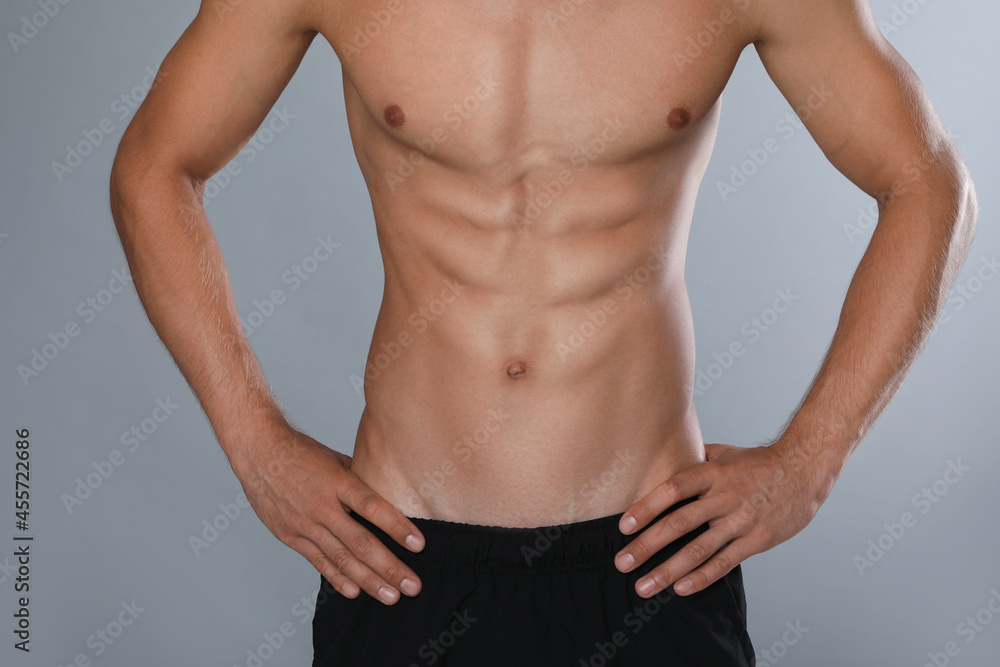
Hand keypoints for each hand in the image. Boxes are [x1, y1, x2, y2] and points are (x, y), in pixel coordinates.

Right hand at [232, 421, 424, 604]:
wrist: (259, 453)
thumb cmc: (303, 452)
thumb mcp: (337, 459)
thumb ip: (361, 480)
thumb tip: (389, 495)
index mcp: (338, 481)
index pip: (372, 507)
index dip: (397, 527)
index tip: (419, 545)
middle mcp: (322, 506)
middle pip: (360, 542)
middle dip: (389, 567)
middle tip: (413, 586)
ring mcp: (305, 524)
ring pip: (341, 558)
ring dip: (369, 581)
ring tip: (391, 596)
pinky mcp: (291, 536)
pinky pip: (318, 561)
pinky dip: (338, 578)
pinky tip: (355, 592)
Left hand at [614, 441, 831, 597]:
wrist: (804, 470)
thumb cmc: (756, 462)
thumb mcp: (723, 452)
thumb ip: (693, 459)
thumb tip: (661, 458)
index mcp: (712, 472)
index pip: (673, 489)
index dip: (647, 507)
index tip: (623, 526)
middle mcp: (724, 496)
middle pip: (679, 524)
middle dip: (646, 546)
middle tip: (621, 563)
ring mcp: (741, 520)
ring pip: (699, 550)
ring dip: (668, 571)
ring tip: (643, 587)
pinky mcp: (758, 539)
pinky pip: (725, 562)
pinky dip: (702, 577)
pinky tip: (680, 589)